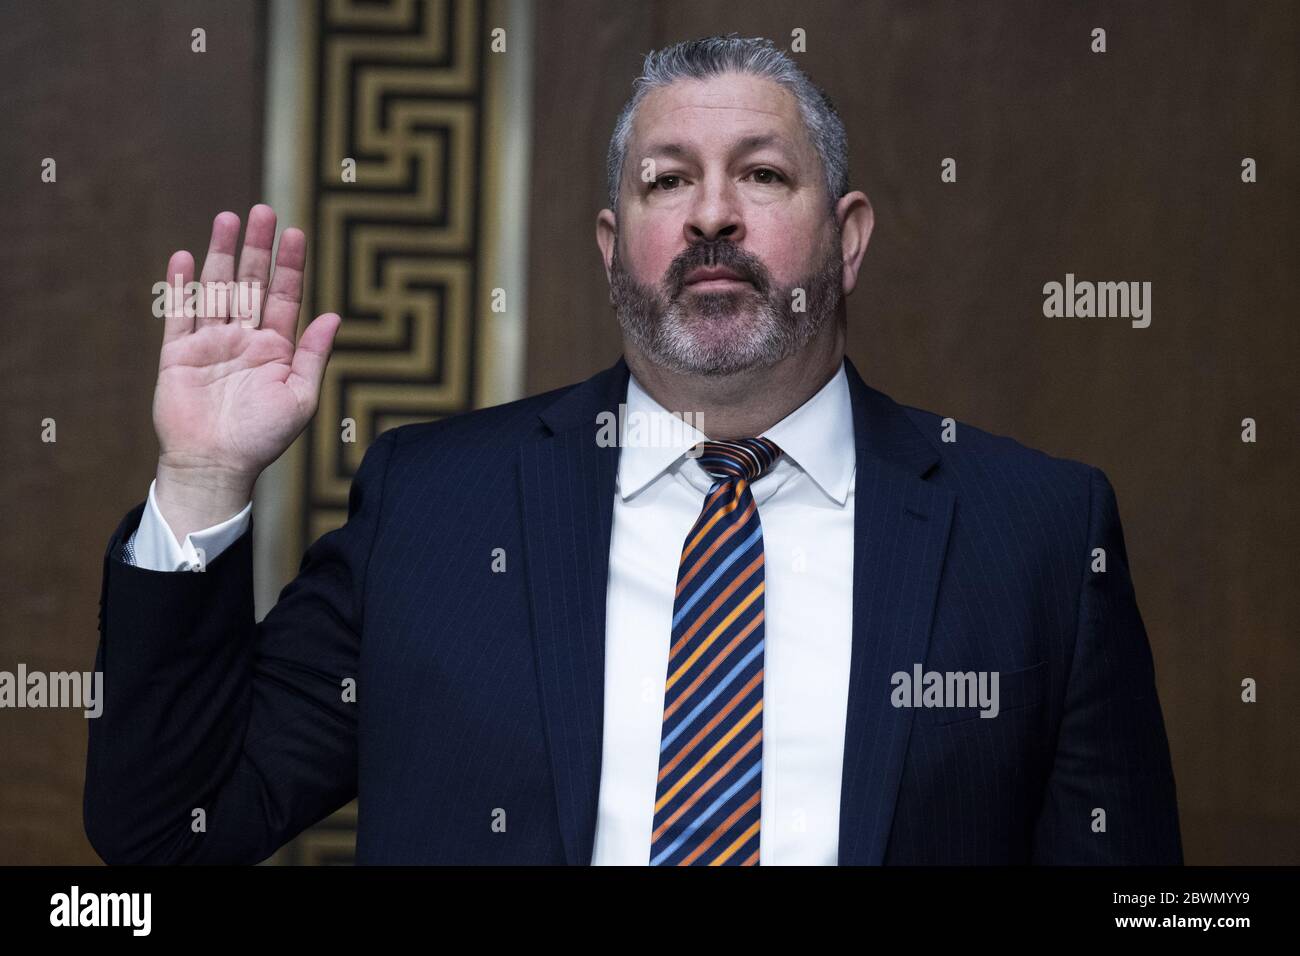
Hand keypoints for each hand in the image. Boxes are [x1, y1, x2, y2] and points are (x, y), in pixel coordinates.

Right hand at [152, 205, 339, 537]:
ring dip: (222, 254)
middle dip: (256, 248)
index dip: (289, 265)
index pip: (284, 297)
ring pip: (217, 289)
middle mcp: (244, 340)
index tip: (295, 232)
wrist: (215, 466)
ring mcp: (211, 344)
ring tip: (228, 218)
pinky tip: (187, 257)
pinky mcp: (178, 354)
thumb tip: (333, 314)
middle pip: (250, 283)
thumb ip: (314, 355)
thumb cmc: (262, 438)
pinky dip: (182, 286)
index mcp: (276, 349)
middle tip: (262, 210)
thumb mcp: (301, 397)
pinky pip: (180, 314)